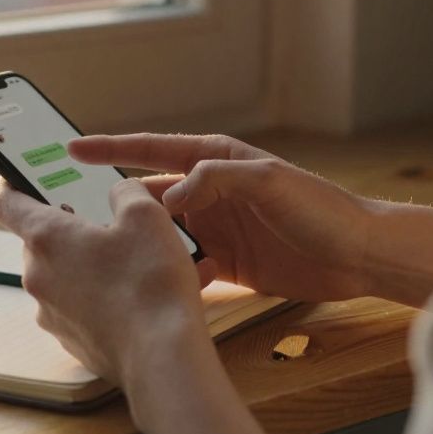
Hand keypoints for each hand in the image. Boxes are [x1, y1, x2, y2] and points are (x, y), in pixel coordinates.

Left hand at [0, 177, 216, 384]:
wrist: (161, 355)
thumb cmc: (149, 281)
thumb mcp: (146, 216)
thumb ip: (126, 192)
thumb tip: (119, 193)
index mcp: (47, 238)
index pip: (6, 204)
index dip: (10, 185)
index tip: (18, 178)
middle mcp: (39, 276)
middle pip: (40, 241)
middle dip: (68, 228)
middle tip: (102, 221)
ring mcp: (53, 313)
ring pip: (64, 276)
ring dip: (89, 264)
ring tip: (135, 261)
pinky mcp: (73, 340)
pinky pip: (82, 308)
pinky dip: (102, 297)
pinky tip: (141, 295)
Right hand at [69, 134, 374, 303]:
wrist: (360, 256)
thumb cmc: (322, 209)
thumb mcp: (268, 182)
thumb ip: (217, 179)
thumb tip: (170, 194)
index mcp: (217, 161)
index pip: (153, 150)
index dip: (111, 148)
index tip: (72, 148)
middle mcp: (211, 193)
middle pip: (149, 196)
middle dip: (117, 206)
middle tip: (82, 219)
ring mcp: (217, 228)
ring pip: (163, 235)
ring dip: (143, 245)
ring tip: (114, 257)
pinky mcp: (227, 263)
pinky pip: (185, 266)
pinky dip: (172, 274)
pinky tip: (162, 284)